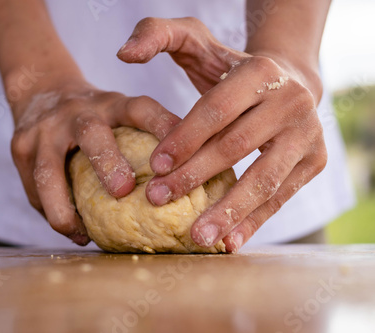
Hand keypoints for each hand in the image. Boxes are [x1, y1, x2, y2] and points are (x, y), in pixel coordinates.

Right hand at [10, 78, 178, 244]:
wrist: (39, 89)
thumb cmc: (91, 113)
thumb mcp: (115, 109)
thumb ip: (140, 135)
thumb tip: (179, 183)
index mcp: (110, 103)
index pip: (140, 108)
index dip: (162, 125)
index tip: (182, 148)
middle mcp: (77, 113)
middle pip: (92, 135)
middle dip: (107, 163)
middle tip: (123, 191)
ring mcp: (44, 130)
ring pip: (49, 171)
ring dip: (64, 205)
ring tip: (82, 234)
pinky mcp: (20, 148)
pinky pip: (34, 189)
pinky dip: (53, 212)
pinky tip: (73, 231)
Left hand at [117, 17, 326, 251]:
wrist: (288, 81)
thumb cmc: (230, 67)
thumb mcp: (195, 39)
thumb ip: (156, 35)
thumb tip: (123, 54)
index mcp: (260, 73)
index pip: (216, 110)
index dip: (184, 138)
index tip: (154, 166)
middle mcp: (291, 102)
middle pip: (236, 147)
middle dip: (195, 177)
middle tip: (158, 200)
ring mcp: (308, 134)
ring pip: (264, 179)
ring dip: (229, 212)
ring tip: (198, 237)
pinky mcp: (314, 162)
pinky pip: (280, 197)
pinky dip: (254, 221)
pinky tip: (229, 243)